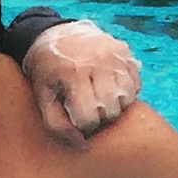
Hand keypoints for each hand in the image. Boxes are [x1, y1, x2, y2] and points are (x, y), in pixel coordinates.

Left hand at [23, 19, 142, 147]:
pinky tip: (110, 87)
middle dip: (101, 118)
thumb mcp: (42, 96)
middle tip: (88, 110)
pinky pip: (136, 83)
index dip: (83, 126)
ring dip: (115, 105)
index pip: (89, 117)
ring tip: (99, 100)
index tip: (76, 119)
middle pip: (112, 110)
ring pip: (127, 97)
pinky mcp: (125, 51)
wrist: (53, 33)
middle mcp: (97, 62)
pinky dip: (126, 91)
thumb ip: (56, 124)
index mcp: (73, 73)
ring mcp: (114, 55)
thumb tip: (82, 144)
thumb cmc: (46, 70)